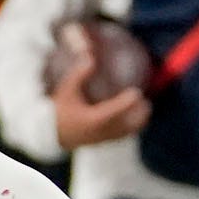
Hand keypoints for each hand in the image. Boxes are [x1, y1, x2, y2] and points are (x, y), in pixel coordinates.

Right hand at [47, 34, 149, 150]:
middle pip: (126, 125)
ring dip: (138, 122)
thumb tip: (90, 56)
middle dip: (139, 115)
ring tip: (146, 109)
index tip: (137, 92)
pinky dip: (130, 128)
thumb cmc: (60, 109)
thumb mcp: (67, 89)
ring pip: (126, 132)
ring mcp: (102, 138)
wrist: (52, 133)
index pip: (114, 111)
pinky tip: (134, 118)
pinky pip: (121, 136)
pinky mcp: (102, 142)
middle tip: (146, 101)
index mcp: (92, 119)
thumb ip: (79, 74)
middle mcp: (100, 130)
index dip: (127, 102)